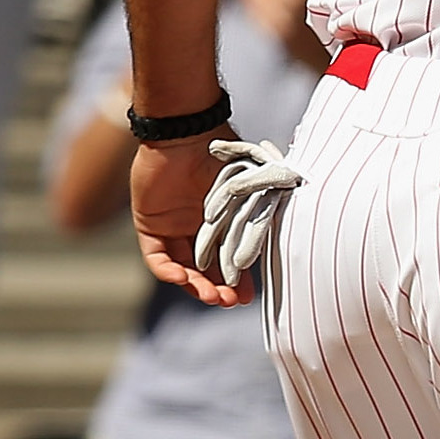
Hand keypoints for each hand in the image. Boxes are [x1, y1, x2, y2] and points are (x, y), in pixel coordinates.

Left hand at [133, 132, 253, 305]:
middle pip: (206, 269)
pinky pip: (158, 258)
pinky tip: (183, 278)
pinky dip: (169, 271)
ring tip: (211, 297)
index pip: (228, 257)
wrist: (185, 136)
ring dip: (195, 285)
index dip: (238, 278)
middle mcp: (197, 228)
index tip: (250, 296)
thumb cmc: (220, 154)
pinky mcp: (150, 227)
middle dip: (219, 288)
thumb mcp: (248, 183)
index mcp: (221, 219)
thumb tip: (290, 230)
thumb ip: (260, 207)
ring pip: (183, 268)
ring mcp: (172, 229)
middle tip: (231, 302)